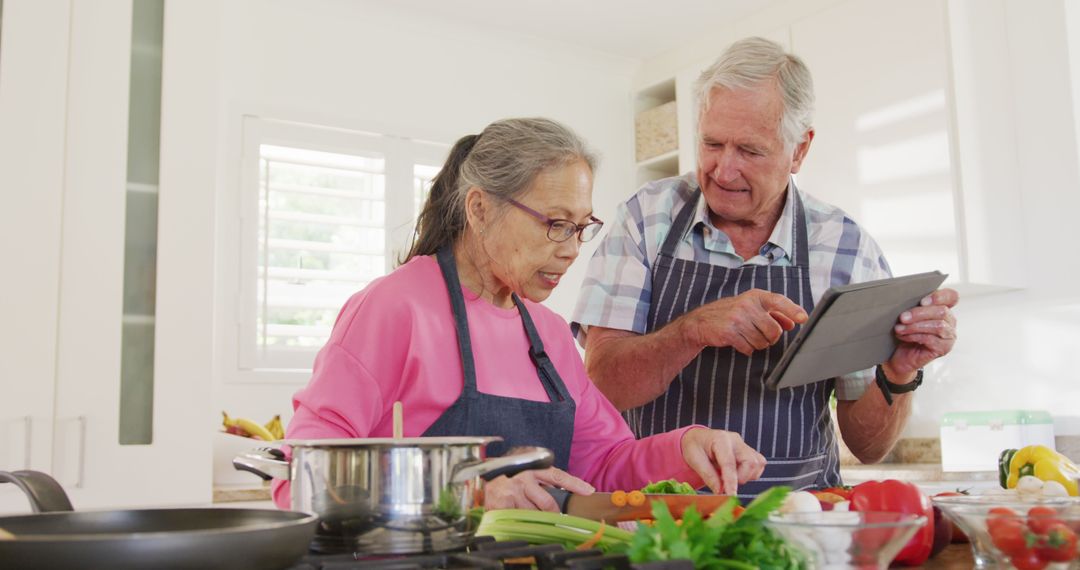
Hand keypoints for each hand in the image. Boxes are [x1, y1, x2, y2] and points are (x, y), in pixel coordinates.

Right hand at [482, 466, 594, 510]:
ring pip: (533, 514)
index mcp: (533, 469)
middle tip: (552, 518)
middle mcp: (524, 478)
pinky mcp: (502, 504)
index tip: (589, 491)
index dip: (574, 483)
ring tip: (523, 510)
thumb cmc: (509, 477)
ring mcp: (513, 491)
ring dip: (532, 517)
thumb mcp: (527, 473)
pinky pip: (518, 519)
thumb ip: (543, 481)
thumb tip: (564, 494)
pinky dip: (519, 521)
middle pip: (548, 503)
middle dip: (552, 513)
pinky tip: (513, 514)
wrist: (480, 478)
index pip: (558, 476)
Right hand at [680, 289, 807, 354]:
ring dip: (757, 344)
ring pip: (762, 342)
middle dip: (771, 338)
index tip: (803, 318)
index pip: (778, 301)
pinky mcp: (729, 332)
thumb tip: (793, 322)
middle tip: (762, 335)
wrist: (700, 322)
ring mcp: (737, 318)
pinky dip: (746, 349)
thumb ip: (773, 313)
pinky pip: (749, 348)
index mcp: (755, 296)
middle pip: (774, 330)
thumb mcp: (751, 307)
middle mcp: (747, 305)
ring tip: (747, 337)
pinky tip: (739, 342)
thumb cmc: (730, 314)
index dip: (792, 310)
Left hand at [680, 428, 765, 495]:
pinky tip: (736, 473)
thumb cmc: (694, 447)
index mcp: (720, 439)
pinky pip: (758, 466)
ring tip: (728, 476)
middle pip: (750, 462)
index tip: (730, 496)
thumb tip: (720, 491)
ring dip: (745, 477)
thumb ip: (708, 475)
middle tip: (724, 483)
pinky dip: (750, 474)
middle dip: (740, 478)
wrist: (698, 438)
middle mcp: (736, 440)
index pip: (729, 463)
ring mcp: (744, 445)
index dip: (731, 482)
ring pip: (757, 465)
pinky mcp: (750, 452)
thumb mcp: (694, 459)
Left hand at [885, 288, 958, 378]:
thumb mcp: (908, 316)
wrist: (899, 356)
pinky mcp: (943, 348)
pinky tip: (903, 336)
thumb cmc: (904, 333)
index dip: (940, 296)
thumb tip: (904, 298)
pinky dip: (914, 336)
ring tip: (899, 328)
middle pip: (942, 311)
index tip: (922, 301)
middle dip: (919, 313)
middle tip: (902, 317)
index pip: (952, 296)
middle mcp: (949, 321)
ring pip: (938, 326)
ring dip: (915, 326)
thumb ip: (912, 306)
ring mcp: (948, 336)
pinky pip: (930, 339)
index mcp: (943, 308)